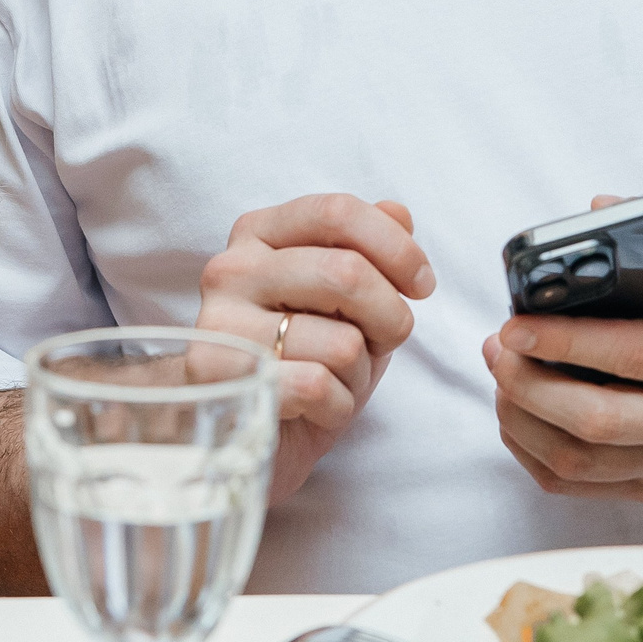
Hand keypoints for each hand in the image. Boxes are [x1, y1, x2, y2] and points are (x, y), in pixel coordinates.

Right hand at [196, 194, 435, 501]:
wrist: (242, 429)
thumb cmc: (302, 358)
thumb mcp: (346, 303)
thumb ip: (367, 251)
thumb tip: (397, 212)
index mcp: (258, 233)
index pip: (336, 212)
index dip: (395, 247)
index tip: (422, 285)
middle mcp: (232, 269)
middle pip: (347, 272)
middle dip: (390, 317)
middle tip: (386, 340)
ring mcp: (221, 324)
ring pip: (342, 342)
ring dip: (358, 373)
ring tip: (333, 380)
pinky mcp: (220, 379)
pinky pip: (318, 387)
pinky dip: (337, 406)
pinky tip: (315, 408)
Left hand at [481, 201, 642, 502]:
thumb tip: (597, 210)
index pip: (632, 356)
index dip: (562, 340)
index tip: (516, 321)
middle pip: (594, 420)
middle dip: (526, 383)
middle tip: (497, 346)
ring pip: (580, 462)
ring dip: (522, 420)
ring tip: (501, 375)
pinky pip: (584, 486)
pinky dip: (537, 456)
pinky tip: (521, 417)